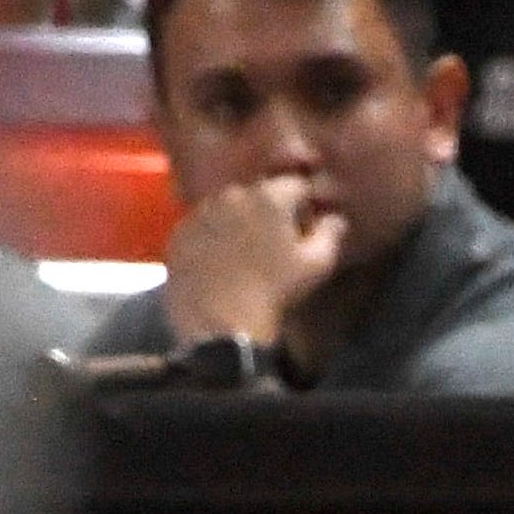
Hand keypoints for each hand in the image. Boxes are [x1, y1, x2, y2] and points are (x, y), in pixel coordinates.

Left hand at [158, 173, 348, 346]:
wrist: (222, 327)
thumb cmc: (275, 294)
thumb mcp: (316, 265)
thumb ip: (330, 233)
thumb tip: (335, 218)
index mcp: (269, 197)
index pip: (294, 186)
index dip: (303, 206)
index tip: (303, 228)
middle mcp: (232, 194)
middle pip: (257, 195)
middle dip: (267, 212)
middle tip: (272, 245)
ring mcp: (200, 213)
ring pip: (226, 209)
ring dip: (236, 224)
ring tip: (241, 257)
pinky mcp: (179, 235)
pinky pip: (201, 228)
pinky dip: (210, 239)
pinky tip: (217, 266)